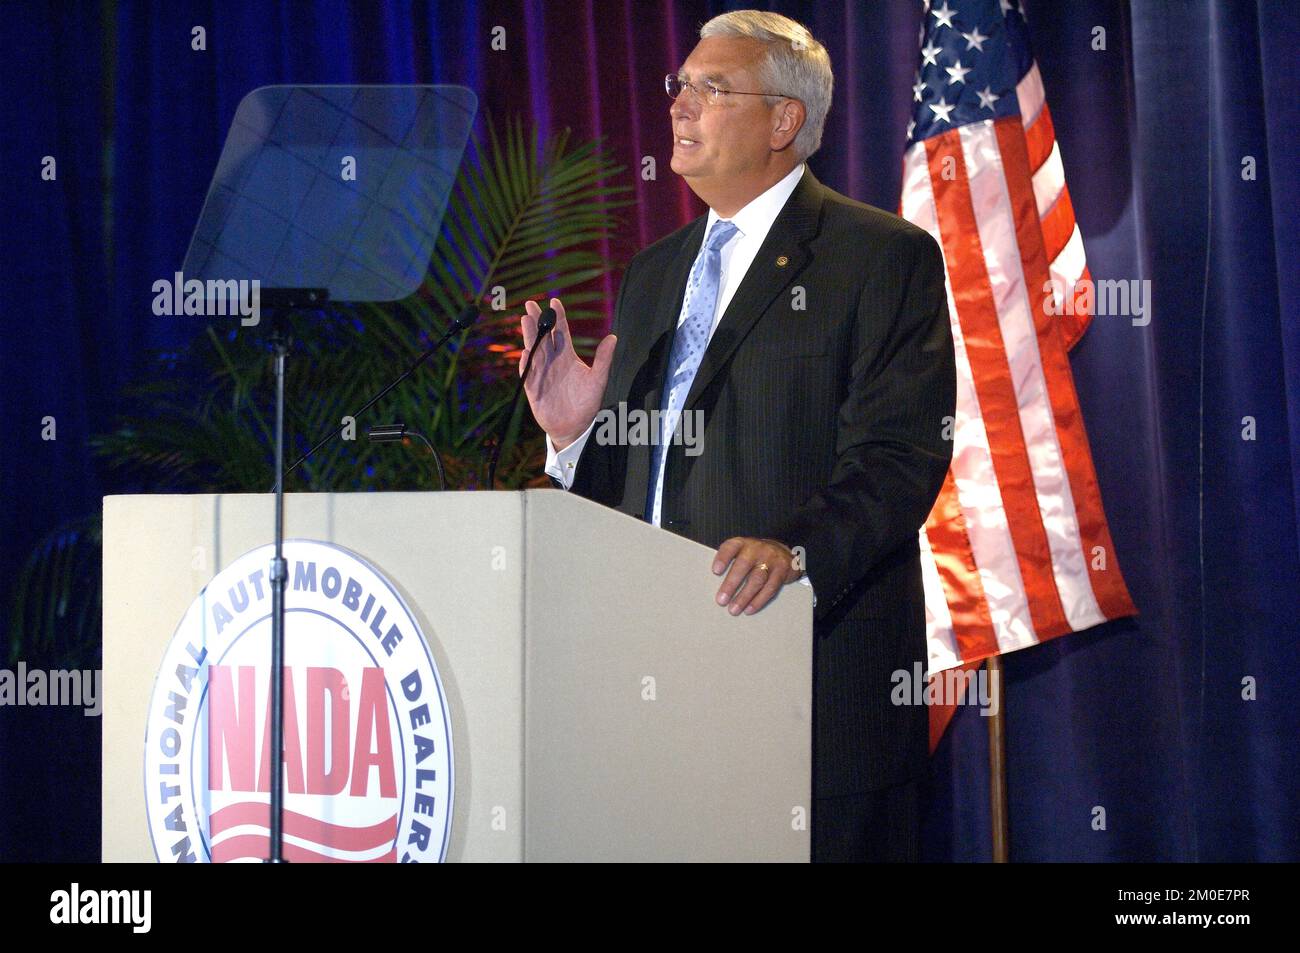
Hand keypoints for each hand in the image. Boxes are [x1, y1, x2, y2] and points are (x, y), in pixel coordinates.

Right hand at [520, 297, 617, 449]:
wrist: (574, 427)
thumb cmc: (587, 403)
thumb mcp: (598, 379)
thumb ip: (603, 359)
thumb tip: (613, 337)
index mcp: (567, 356)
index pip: (561, 332)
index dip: (558, 317)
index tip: (554, 301)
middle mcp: (553, 361)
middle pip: (543, 337)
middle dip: (537, 321)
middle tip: (530, 304)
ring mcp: (542, 373)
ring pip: (534, 351)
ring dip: (530, 336)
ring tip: (525, 320)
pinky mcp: (533, 388)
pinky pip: (528, 374)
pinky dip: (527, 364)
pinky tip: (526, 353)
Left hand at [712, 537, 802, 615]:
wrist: (783, 553)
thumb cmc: (755, 557)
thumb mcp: (742, 553)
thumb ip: (730, 563)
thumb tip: (712, 585)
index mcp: (742, 543)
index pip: (731, 547)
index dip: (723, 558)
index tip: (715, 571)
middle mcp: (756, 548)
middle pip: (743, 566)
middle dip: (731, 584)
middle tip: (721, 600)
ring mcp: (771, 558)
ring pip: (757, 579)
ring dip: (744, 596)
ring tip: (734, 609)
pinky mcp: (782, 570)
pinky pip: (770, 587)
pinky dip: (759, 600)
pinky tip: (749, 609)